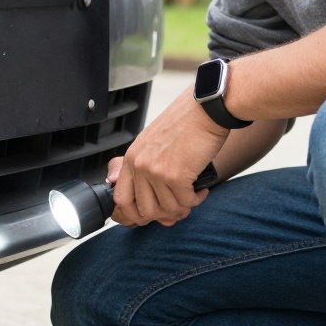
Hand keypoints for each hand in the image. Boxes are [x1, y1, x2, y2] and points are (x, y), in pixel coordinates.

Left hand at [111, 87, 228, 226]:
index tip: (147, 217)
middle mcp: (140, 166)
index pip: (121, 199)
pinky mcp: (176, 176)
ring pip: (167, 209)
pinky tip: (201, 190)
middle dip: (164, 215)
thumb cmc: (185, 124)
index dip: (132, 215)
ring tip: (193, 194)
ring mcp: (156, 172)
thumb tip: (118, 184)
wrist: (207, 108)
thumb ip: (139, 165)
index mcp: (131, 158)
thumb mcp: (152, 142)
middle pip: (145, 211)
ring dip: (183, 207)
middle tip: (178, 207)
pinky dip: (196, 200)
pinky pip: (185, 202)